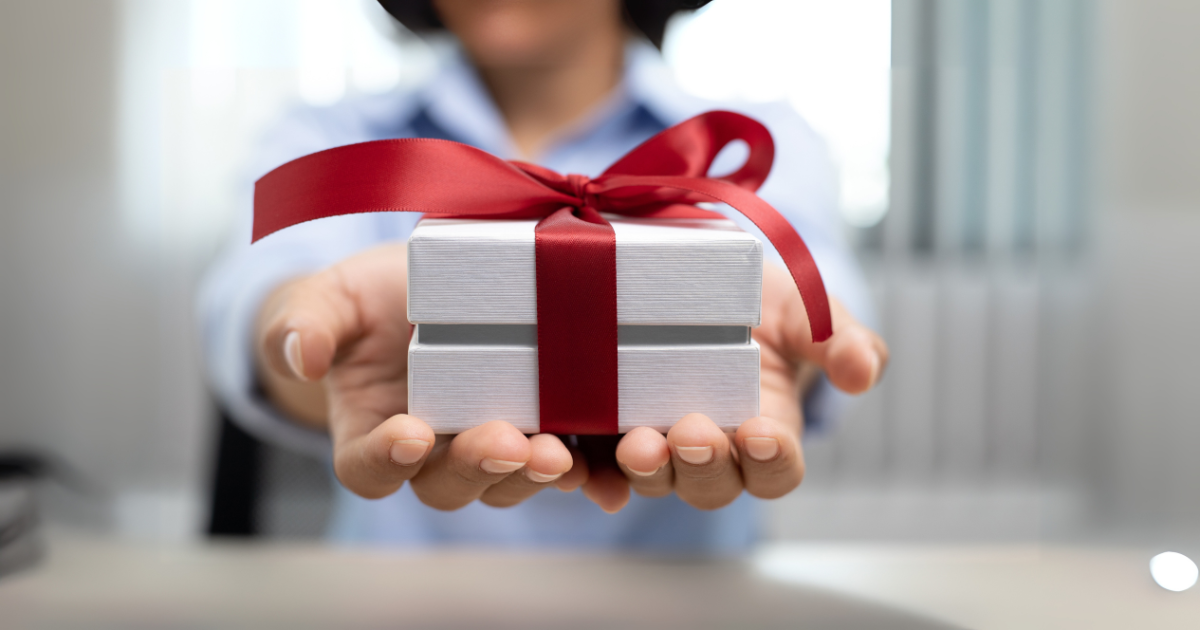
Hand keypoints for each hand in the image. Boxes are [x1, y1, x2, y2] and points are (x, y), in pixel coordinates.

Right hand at [255, 244, 579, 507]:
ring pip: (507, 478)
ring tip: (558, 453)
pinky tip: (607, 470)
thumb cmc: (365, 300)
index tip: (410, 433)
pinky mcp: (536, 427)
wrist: (420, 291)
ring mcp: (484, 442)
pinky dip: (586, 471)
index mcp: (368, 430)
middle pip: (447, 484)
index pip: (367, 467)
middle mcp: (429, 452)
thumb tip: (302, 354)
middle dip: (478, 467)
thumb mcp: (330, 298)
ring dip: (534, 473)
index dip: (385, 459)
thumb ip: (305, 323)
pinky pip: (561, 461)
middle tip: (508, 442)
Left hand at [579, 262, 888, 511]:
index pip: (776, 470)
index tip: (762, 432)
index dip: (772, 461)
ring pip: (652, 477)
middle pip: (710, 484)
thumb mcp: (804, 307)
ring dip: (644, 470)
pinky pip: (593, 460)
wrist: (693, 268)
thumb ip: (841, 338)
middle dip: (702, 465)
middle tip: (692, 433)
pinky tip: (578, 463)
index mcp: (765, 432)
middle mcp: (710, 448)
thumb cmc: (759, 296)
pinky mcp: (603, 423)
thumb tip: (864, 372)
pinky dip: (588, 469)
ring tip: (637, 445)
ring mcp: (654, 438)